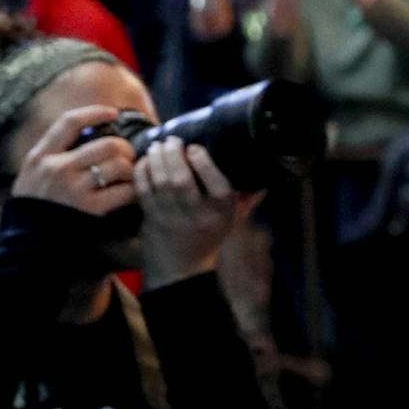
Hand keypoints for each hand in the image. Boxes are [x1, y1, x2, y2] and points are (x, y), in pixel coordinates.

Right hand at [9, 105, 137, 216]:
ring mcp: (74, 189)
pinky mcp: (90, 209)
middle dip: (125, 150)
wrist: (27, 245)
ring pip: (121, 165)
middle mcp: (56, 169)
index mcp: (40, 157)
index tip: (113, 113)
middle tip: (126, 159)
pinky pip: (126, 191)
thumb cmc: (34, 208)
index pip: (70, 122)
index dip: (96, 113)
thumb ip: (53, 155)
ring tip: (128, 178)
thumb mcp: (31, 175)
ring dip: (131, 170)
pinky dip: (134, 190)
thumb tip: (88, 133)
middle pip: (108, 144)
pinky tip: (130, 194)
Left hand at [134, 136, 254, 288]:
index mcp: (221, 213)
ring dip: (156, 160)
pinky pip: (144, 191)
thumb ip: (248, 198)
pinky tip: (145, 161)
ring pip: (160, 183)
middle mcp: (196, 215)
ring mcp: (171, 218)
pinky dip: (142, 173)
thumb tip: (266, 177)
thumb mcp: (234, 219)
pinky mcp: (152, 219)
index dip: (203, 163)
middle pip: (181, 181)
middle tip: (172, 140)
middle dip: (174, 155)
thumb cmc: (209, 237)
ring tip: (158, 146)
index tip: (195, 147)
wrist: (181, 269)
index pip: (217, 185)